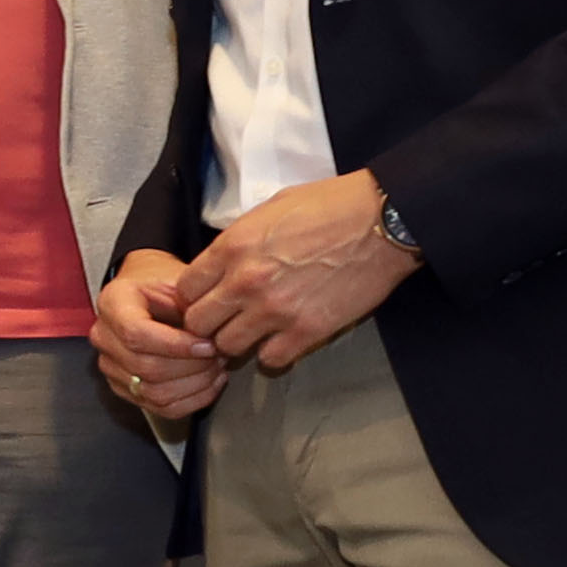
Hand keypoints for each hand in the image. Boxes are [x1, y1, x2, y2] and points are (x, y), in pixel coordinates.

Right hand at [93, 251, 228, 428]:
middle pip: (145, 367)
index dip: (176, 345)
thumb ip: (192, 305)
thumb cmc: (164, 286)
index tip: (208, 345)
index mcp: (113, 303)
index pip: (136, 334)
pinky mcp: (124, 389)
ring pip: (153, 392)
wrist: (149, 295)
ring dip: (195, 385)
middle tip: (220, 355)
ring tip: (217, 368)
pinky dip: (192, 401)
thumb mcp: (179, 280)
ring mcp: (111, 366)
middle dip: (192, 366)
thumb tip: (213, 336)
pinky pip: (159, 408)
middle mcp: (104, 337)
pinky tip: (210, 383)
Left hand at [173, 172, 417, 376]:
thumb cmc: (330, 205)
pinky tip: (283, 339)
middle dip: (208, 324)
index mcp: (232, 247)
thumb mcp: (271, 209)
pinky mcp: (307, 331)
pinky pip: (271, 360)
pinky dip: (274, 354)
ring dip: (239, 342)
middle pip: (198, 324)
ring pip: (229, 347)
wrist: (382, 222)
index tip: (208, 298)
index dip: (194, 298)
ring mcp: (275, 310)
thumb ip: (239, 239)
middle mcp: (246, 282)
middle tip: (227, 320)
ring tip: (255, 331)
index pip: (184, 290)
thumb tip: (223, 261)